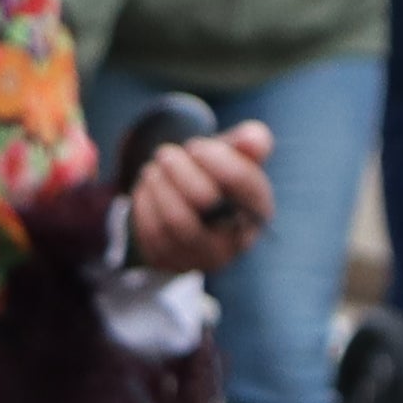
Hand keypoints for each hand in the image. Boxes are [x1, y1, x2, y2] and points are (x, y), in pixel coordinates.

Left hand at [122, 118, 274, 280]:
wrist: (190, 213)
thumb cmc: (216, 179)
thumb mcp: (234, 157)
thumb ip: (249, 142)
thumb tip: (252, 139)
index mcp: (258, 209)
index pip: (241, 182)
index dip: (215, 158)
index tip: (195, 147)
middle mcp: (236, 241)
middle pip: (203, 201)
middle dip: (179, 171)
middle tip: (166, 152)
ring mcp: (202, 257)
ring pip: (174, 220)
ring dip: (158, 186)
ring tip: (154, 169)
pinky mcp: (172, 263)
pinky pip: (151, 233)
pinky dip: (144, 204)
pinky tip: (147, 190)